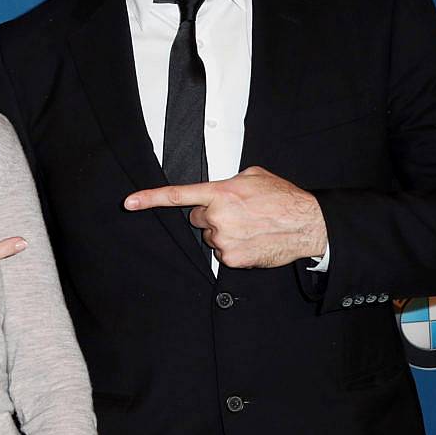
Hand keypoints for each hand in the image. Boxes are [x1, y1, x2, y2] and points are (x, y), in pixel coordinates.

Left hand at [125, 166, 326, 268]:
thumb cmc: (283, 198)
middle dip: (212, 216)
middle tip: (238, 213)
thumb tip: (220, 189)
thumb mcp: (254, 176)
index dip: (149, 199)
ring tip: (251, 226)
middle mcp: (217, 216)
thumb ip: (229, 181)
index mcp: (220, 193)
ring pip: (211, 237)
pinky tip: (253, 240)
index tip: (129, 203)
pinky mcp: (231, 258)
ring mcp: (223, 240)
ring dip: (225, 232)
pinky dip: (235, 248)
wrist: (306, 224)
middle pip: (198, 218)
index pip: (177, 195)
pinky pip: (222, 253)